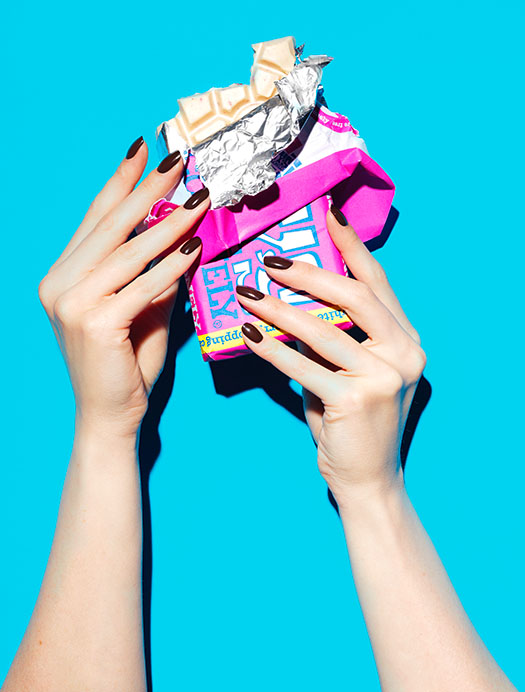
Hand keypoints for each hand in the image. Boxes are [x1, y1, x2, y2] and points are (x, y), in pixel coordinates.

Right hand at [38, 138, 209, 437]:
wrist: (109, 414)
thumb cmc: (126, 362)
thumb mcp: (140, 308)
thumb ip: (152, 273)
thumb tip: (182, 234)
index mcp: (64, 274)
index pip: (97, 218)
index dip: (122, 180)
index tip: (144, 147)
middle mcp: (59, 282)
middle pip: (111, 224)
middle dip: (147, 187)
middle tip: (178, 158)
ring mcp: (72, 302)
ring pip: (129, 250)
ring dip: (168, 222)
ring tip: (198, 198)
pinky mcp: (95, 323)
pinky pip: (142, 285)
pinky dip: (170, 265)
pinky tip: (194, 246)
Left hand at [235, 206, 425, 508]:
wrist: (367, 479)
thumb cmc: (352, 421)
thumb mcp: (349, 372)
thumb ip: (332, 336)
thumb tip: (290, 300)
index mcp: (405, 339)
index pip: (377, 282)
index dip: (351, 246)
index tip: (327, 213)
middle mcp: (404, 353)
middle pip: (355, 296)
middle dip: (309, 274)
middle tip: (271, 260)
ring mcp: (385, 378)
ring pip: (324, 329)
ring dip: (280, 309)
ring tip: (247, 294)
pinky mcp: (358, 401)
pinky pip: (304, 366)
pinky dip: (273, 348)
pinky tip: (248, 333)